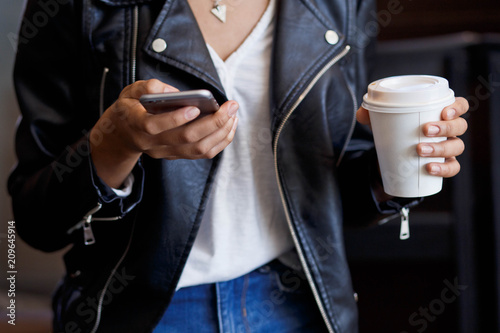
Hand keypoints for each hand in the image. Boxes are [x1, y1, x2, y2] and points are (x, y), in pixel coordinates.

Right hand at [90, 79, 238, 187]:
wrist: (124, 133)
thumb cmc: (131, 107)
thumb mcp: (130, 91)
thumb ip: (147, 87)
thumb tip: (172, 90)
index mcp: (136, 124)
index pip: (154, 126)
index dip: (175, 118)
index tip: (195, 107)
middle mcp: (152, 143)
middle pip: (185, 139)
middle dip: (213, 122)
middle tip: (230, 106)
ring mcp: (166, 152)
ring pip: (198, 149)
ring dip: (220, 132)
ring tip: (233, 114)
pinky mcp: (177, 155)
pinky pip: (203, 153)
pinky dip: (220, 140)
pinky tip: (229, 125)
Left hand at [356, 97, 467, 177]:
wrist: (393, 155)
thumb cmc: (395, 130)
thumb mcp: (382, 120)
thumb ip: (370, 114)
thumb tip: (362, 113)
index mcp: (440, 113)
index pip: (460, 106)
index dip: (457, 108)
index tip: (444, 111)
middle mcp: (449, 130)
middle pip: (459, 127)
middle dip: (445, 128)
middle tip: (425, 130)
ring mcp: (449, 148)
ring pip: (456, 147)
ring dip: (441, 148)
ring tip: (420, 150)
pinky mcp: (444, 164)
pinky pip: (452, 168)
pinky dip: (443, 168)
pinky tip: (429, 168)